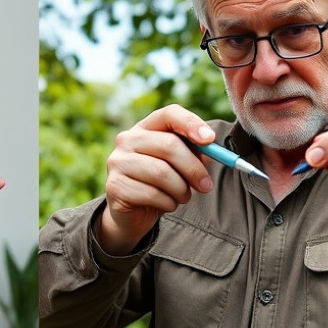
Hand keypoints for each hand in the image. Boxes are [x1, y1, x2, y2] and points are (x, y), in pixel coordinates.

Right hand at [100, 104, 216, 252]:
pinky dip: (168, 203)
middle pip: (169, 145)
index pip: (169, 114)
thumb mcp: (179, 165)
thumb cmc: (160, 184)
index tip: (210, 140)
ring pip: (162, 173)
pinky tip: (166, 204)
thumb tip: (212, 149)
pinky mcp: (115, 186)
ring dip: (181, 190)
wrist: (133, 213)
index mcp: (145, 128)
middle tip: (207, 186)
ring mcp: (117, 162)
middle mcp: (127, 140)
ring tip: (182, 196)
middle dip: (194, 168)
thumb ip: (195, 153)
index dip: (191, 124)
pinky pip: (152, 194)